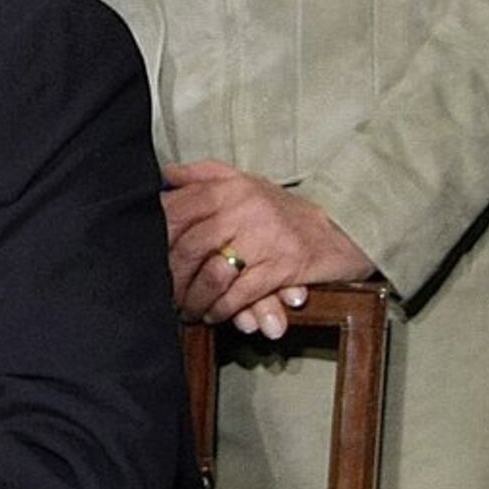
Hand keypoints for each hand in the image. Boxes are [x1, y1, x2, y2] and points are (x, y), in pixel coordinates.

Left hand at [162, 163, 369, 335]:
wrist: (344, 226)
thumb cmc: (286, 209)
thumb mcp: (246, 181)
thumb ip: (204, 174)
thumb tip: (165, 174)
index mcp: (229, 188)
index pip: (176, 212)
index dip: (154, 240)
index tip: (144, 259)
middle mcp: (244, 208)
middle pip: (189, 247)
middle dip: (170, 278)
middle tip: (162, 295)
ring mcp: (265, 237)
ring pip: (213, 274)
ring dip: (194, 299)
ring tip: (186, 309)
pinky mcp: (284, 265)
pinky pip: (242, 294)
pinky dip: (223, 309)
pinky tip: (215, 315)